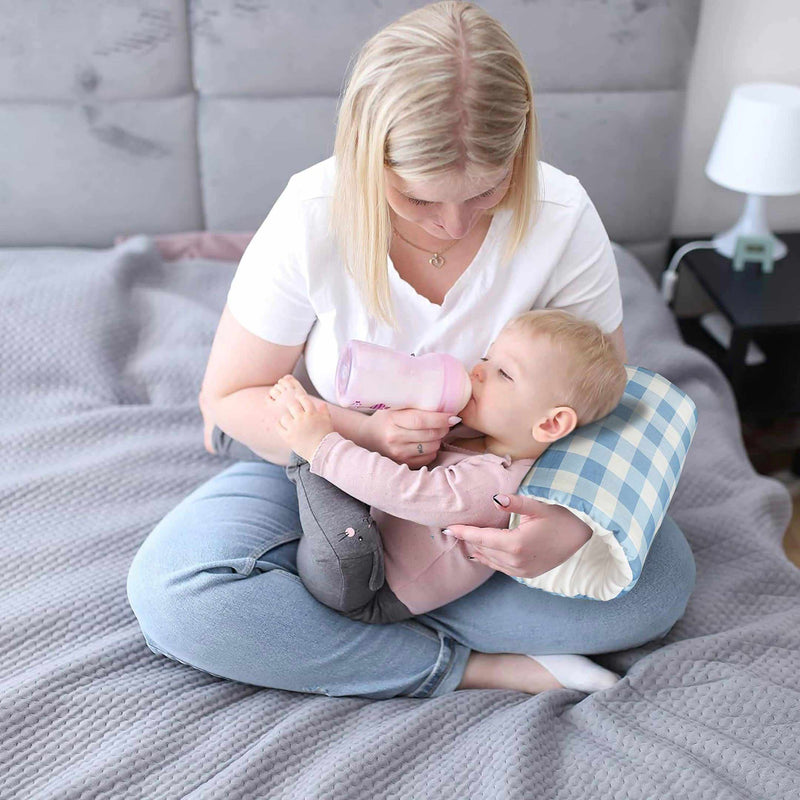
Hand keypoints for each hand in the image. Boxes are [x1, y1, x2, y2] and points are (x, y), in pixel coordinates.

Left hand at [270, 375, 333, 460]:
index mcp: (312, 413)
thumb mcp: (328, 421)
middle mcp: (301, 418)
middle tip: (292, 409)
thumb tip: (322, 404)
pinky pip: (279, 427)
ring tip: (288, 421)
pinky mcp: (288, 436)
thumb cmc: (327, 436)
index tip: (299, 399)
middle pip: (292, 405)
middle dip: (292, 406)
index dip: (301, 398)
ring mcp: (294, 427)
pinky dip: (279, 425)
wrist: (322, 451)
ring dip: (286, 418)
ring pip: (284, 416)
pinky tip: (281, 425)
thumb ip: (324, 411)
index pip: (304, 399)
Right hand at [360, 407, 459, 468]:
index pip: (421, 420)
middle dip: (443, 428)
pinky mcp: (403, 463)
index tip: (453, 416)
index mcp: (392, 420)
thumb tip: (442, 403)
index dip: (440, 419)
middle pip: (429, 435)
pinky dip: (433, 450)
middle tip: (447, 422)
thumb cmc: (385, 418)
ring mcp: (398, 454)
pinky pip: (428, 458)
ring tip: (435, 432)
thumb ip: (414, 405)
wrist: (367, 436)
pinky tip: (428, 443)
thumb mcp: (394, 407)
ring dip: (439, 439)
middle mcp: (394, 438)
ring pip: (432, 447)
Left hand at [445, 494, 591, 578]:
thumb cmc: (560, 517)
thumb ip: (516, 503)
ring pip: (490, 561)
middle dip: (467, 540)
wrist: (582, 537)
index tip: (448, 528)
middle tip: (452, 530)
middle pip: (483, 550)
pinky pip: (501, 568)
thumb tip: (496, 498)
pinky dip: (488, 559)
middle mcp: (516, 561)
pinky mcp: (527, 574)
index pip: (482, 538)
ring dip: (477, 549)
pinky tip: (480, 552)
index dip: (464, 533)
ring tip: (463, 539)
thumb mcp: (539, 507)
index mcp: (516, 544)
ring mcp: (522, 571)